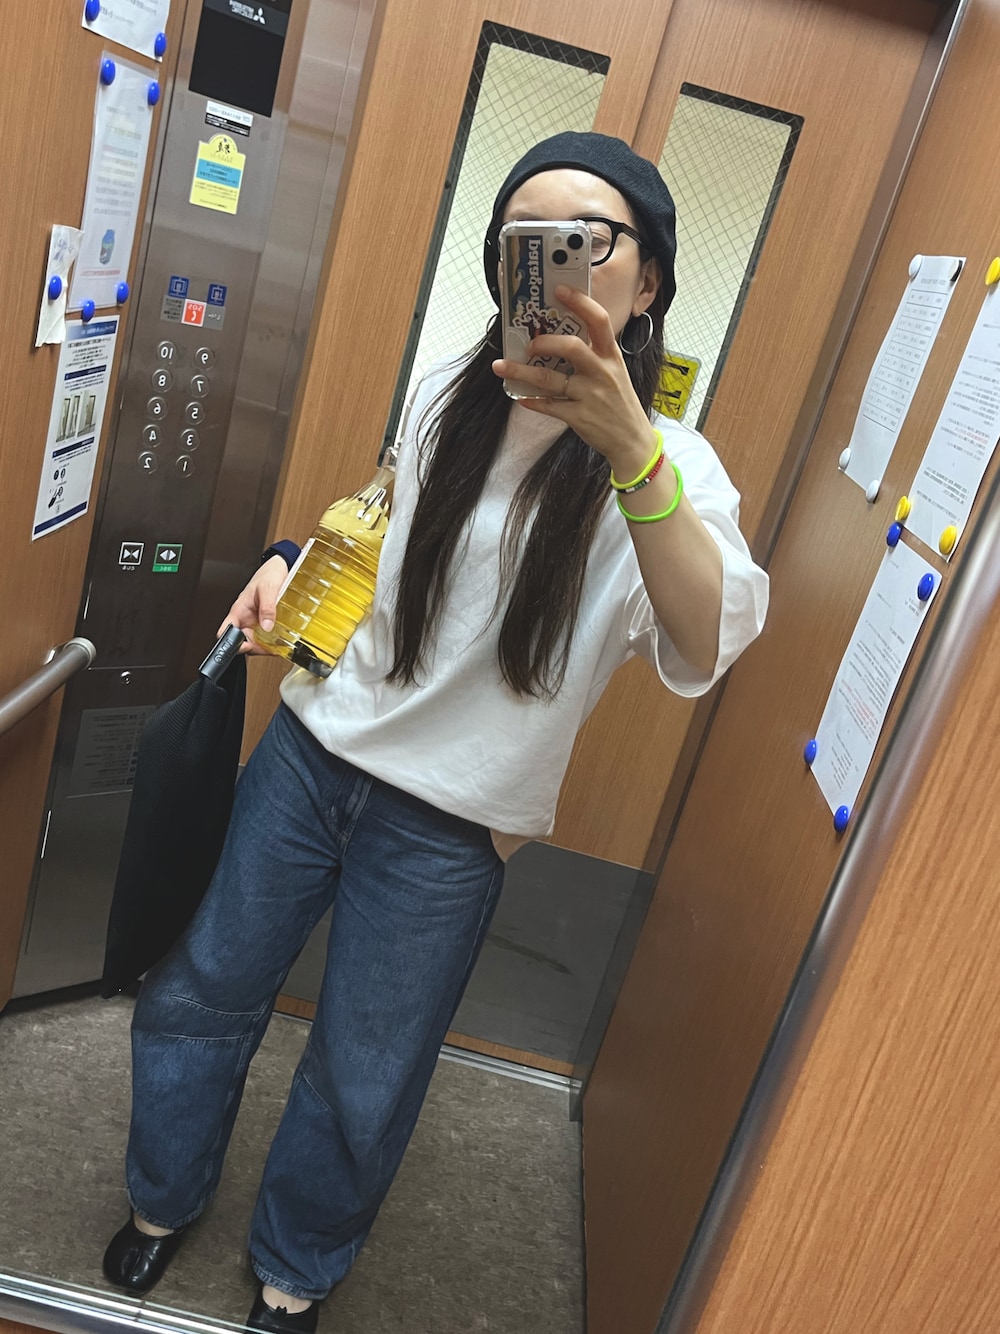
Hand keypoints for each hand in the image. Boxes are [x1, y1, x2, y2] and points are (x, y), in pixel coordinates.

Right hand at [216, 554, 286, 654]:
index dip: (229, 642)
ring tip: (276, 647)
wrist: (280, 567)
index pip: (226, 630)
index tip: (242, 647)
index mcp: (239, 609)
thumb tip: (267, 626)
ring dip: (264, 647)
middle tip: (267, 649)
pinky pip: (265, 636)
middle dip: (253, 648)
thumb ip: (267, 608)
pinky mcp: (265, 621)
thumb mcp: (269, 589)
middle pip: (242, 641)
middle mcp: (245, 617)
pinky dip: (272, 642)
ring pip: (254, 641)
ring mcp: (255, 620)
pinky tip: (280, 641)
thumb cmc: (269, 573)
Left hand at [491, 285, 657, 476]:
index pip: (599, 321)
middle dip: (545, 342)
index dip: (580, 302)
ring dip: (522, 372)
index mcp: (611, 356)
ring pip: (550, 379)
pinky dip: (532, 401)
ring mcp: (590, 396)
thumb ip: (594, 355)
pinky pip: (549, 405)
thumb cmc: (620, 403)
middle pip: (571, 347)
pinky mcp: (579, 417)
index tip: (560, 291)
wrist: (632, 440)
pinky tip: (521, 396)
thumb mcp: (615, 372)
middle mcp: (602, 372)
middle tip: (529, 344)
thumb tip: (559, 339)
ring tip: (502, 367)